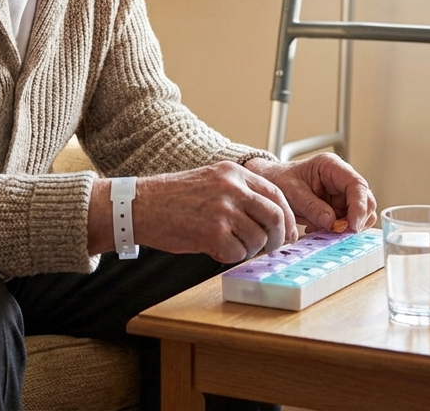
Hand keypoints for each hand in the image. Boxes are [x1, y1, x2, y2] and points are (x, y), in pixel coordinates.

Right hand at [132, 161, 298, 263]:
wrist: (140, 205)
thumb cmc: (174, 198)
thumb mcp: (211, 180)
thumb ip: (240, 193)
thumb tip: (273, 220)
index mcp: (234, 173)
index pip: (276, 195)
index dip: (288, 217)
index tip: (289, 232)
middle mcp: (232, 188)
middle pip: (275, 217)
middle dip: (278, 238)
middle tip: (271, 248)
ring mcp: (223, 210)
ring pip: (258, 239)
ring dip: (247, 249)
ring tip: (228, 244)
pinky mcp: (213, 233)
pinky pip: (237, 253)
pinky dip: (229, 256)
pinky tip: (213, 248)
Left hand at [244, 153, 376, 233]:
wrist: (270, 184)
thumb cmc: (279, 181)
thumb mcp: (292, 193)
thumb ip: (312, 206)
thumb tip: (334, 223)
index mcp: (332, 167)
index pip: (357, 185)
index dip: (360, 206)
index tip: (354, 226)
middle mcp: (342, 180)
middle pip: (366, 201)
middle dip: (356, 219)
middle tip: (339, 233)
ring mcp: (342, 195)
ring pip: (360, 215)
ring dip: (346, 227)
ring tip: (321, 230)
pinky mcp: (338, 208)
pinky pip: (346, 223)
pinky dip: (336, 231)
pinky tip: (317, 229)